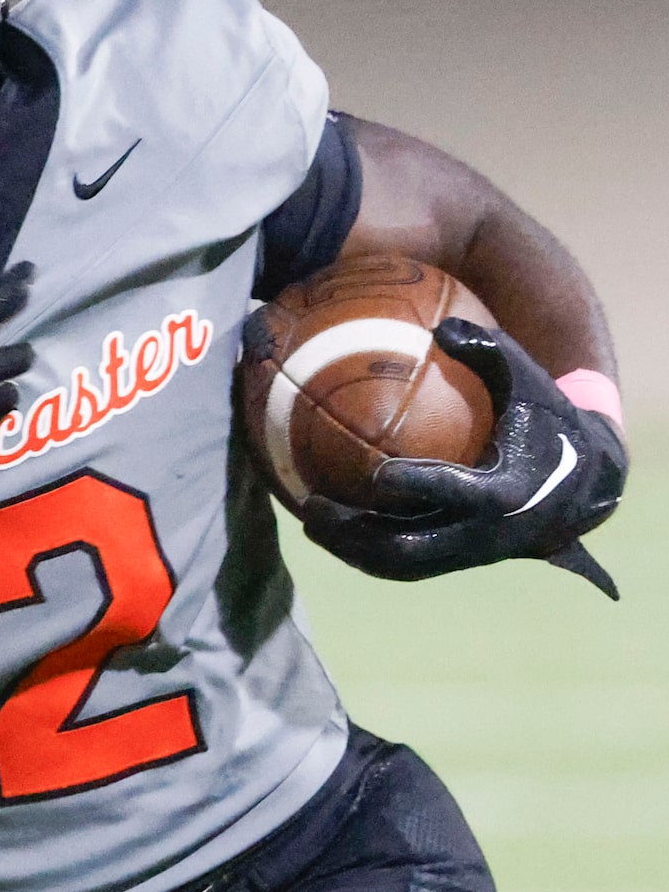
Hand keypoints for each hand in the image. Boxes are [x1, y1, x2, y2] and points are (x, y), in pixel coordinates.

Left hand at [298, 320, 626, 597]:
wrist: (581, 484)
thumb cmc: (547, 421)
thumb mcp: (529, 382)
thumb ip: (490, 351)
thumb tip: (442, 326)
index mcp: (505, 491)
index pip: (456, 493)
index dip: (416, 485)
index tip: (376, 472)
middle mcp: (485, 533)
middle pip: (410, 546)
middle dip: (357, 532)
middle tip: (313, 504)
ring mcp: (470, 553)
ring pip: (401, 564)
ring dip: (351, 549)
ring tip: (309, 519)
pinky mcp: (459, 559)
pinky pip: (406, 566)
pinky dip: (366, 553)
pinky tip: (330, 529)